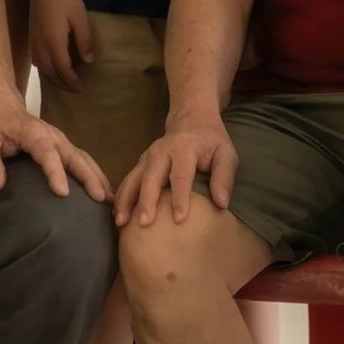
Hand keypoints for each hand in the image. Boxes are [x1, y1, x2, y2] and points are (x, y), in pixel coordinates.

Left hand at [0, 83, 108, 201]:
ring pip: (84, 158)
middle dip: (89, 177)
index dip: (56, 172)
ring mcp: (61, 140)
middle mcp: (52, 136)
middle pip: (75, 156)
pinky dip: (95, 174)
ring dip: (98, 177)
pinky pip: (83, 160)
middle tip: (101, 199)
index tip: (63, 193)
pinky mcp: (64, 146)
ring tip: (110, 200)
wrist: (2, 100)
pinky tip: (103, 191)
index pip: (47, 153)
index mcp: (33, 133)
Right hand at [30, 0, 93, 89]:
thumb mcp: (80, 17)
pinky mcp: (31, 35)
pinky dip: (45, 69)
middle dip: (62, 84)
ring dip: (52, 78)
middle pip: (49, 73)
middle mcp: (41, 45)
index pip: (62, 69)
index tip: (82, 88)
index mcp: (54, 42)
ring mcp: (34, 40)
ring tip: (64, 82)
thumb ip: (84, 40)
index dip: (72, 81)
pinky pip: (36, 60)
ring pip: (41, 68)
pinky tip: (52, 65)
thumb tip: (89, 61)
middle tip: (74, 89)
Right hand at [116, 116, 236, 228]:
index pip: (181, 176)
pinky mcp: (140, 163)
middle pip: (151, 177)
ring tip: (121, 223)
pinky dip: (121, 197)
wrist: (191, 119)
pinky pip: (128, 180)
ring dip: (126, 200)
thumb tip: (222, 204)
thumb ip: (224, 177)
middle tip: (144, 224)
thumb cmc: (211, 141)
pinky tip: (118, 215)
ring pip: (133, 179)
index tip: (179, 220)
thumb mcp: (225, 154)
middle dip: (146, 201)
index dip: (180, 198)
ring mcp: (147, 156)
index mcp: (184, 148)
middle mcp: (161, 151)